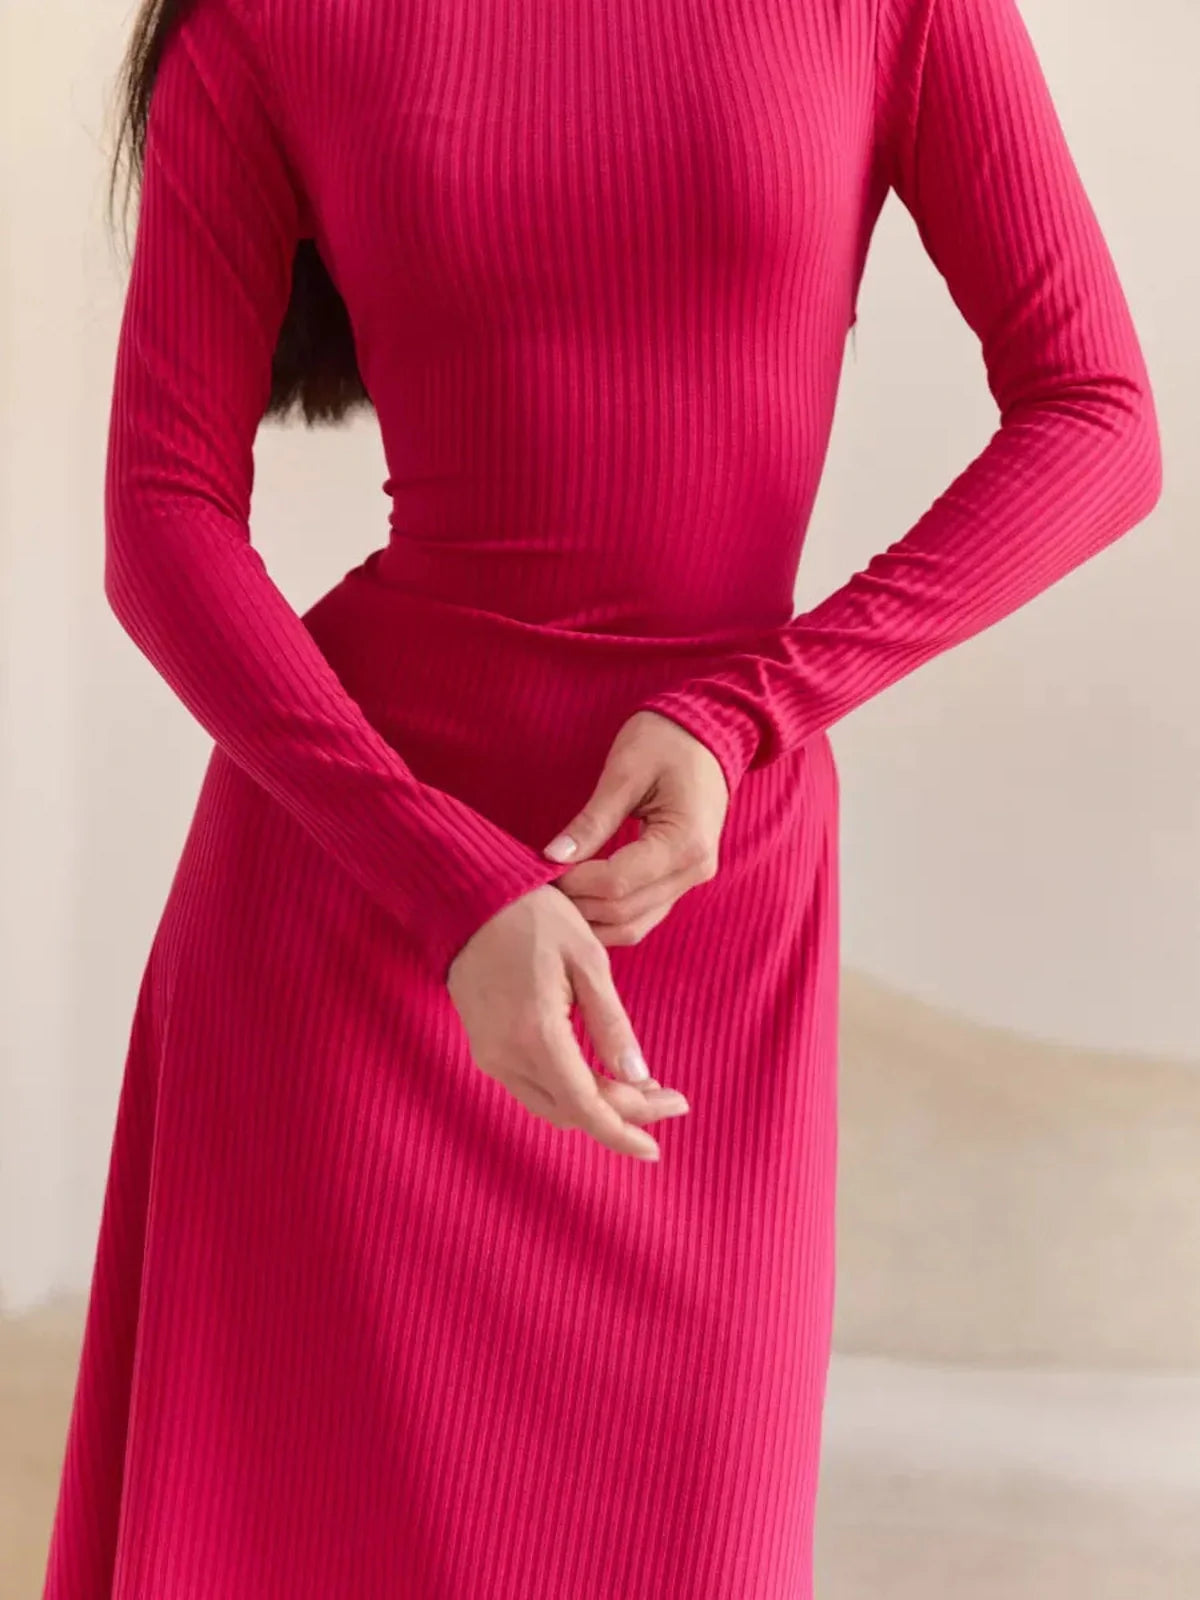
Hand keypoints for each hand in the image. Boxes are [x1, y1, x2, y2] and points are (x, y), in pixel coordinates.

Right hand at [446, 882, 690, 1160]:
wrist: (468, 897)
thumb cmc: (533, 918)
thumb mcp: (588, 961)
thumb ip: (611, 1024)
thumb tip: (639, 1078)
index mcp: (537, 1035)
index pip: (588, 1108)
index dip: (625, 1133)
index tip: (658, 1147)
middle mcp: (507, 1056)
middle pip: (573, 1113)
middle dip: (622, 1115)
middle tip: (669, 1097)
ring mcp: (490, 1055)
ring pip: (551, 1105)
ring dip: (597, 1105)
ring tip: (642, 1087)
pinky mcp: (484, 1047)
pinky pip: (533, 1086)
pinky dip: (570, 1090)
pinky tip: (599, 1073)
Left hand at [541, 710, 728, 945]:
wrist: (707, 731)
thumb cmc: (666, 741)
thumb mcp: (624, 772)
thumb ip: (592, 820)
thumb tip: (553, 857)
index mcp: (685, 842)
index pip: (618, 883)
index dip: (574, 882)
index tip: (543, 866)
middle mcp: (694, 870)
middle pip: (624, 911)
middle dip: (578, 903)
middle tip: (540, 883)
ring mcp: (691, 879)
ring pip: (634, 925)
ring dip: (591, 918)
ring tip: (556, 895)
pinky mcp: (681, 880)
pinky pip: (642, 914)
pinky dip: (608, 915)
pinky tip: (579, 898)